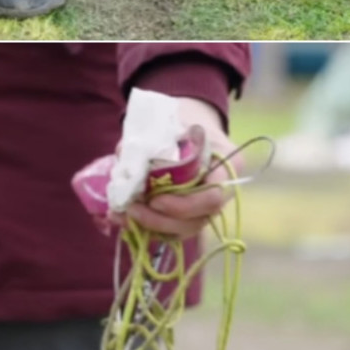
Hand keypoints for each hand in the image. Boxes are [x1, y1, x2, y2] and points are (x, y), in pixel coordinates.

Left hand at [123, 98, 235, 238]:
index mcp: (228, 166)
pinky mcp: (190, 213)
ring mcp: (207, 205)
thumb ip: (151, 141)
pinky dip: (147, 227)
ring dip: (151, 227)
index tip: (154, 199)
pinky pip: (173, 229)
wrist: (188, 124)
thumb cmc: (184, 120)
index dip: (184, 205)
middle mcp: (223, 191)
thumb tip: (124, 159)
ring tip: (121, 214)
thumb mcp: (171, 122)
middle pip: (198, 220)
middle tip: (131, 209)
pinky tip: (123, 217)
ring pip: (185, 229)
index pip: (213, 198)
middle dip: (161, 220)